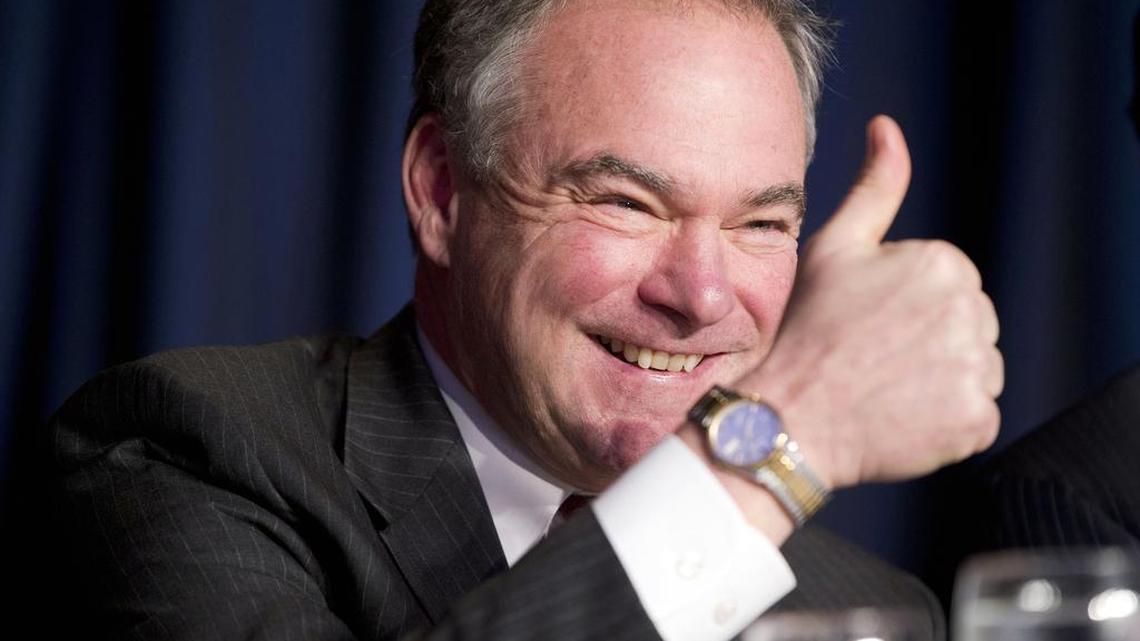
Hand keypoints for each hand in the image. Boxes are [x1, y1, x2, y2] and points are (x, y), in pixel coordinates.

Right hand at [739, 115, 1002, 488]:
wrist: (788, 418)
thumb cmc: (806, 330)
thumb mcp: (834, 249)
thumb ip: (875, 188)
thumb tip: (887, 126)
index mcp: (944, 263)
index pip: (950, 286)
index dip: (906, 307)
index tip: (867, 325)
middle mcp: (972, 311)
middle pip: (970, 327)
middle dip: (930, 343)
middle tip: (873, 359)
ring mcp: (976, 370)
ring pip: (976, 371)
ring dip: (941, 383)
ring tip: (886, 389)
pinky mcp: (975, 420)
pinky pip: (977, 417)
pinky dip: (946, 423)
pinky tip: (902, 418)